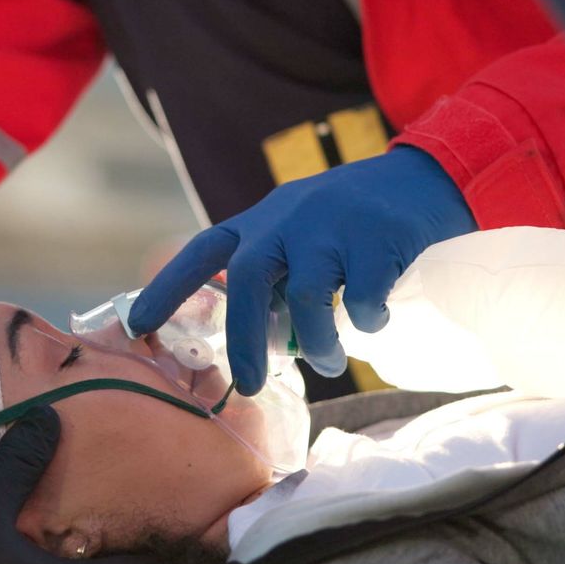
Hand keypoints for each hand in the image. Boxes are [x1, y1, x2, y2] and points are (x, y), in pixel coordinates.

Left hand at [130, 147, 474, 394]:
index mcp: (264, 221)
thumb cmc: (355, 218)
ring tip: (328, 361)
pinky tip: (374, 322)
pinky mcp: (378, 236)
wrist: (427, 178)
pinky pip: (362, 296)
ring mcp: (333, 224)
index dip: (167, 289)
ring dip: (315, 341)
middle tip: (250, 385)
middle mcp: (289, 218)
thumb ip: (276, 274)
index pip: (204, 252)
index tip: (137, 326)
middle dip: (243, 339)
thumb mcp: (302, 232)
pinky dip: (365, 320)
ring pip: (307, 294)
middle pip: (248, 278)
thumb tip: (256, 340)